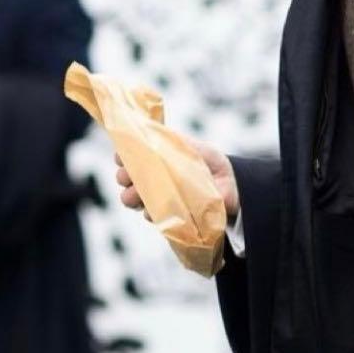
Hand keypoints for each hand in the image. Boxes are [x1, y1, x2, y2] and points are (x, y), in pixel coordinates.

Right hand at [114, 138, 240, 220]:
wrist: (232, 186)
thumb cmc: (212, 163)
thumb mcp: (197, 148)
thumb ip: (177, 142)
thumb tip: (154, 136)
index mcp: (155, 157)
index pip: (129, 155)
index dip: (122, 156)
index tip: (121, 158)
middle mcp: (152, 177)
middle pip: (124, 177)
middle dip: (123, 177)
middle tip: (128, 178)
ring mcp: (157, 196)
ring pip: (131, 198)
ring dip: (131, 196)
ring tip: (138, 196)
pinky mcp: (167, 214)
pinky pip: (150, 215)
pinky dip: (150, 213)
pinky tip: (153, 210)